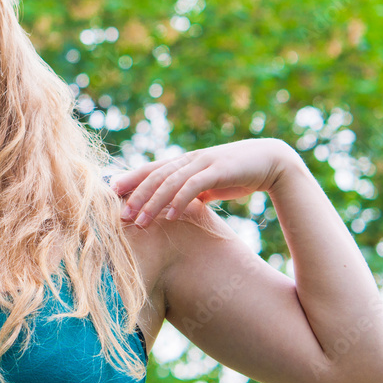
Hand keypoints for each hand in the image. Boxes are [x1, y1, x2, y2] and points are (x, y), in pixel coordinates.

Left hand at [109, 138, 298, 226]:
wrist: (272, 162)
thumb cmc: (238, 174)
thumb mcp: (210, 184)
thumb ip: (192, 192)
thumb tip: (177, 206)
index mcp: (184, 162)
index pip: (151, 169)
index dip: (130, 179)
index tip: (110, 193)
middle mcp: (189, 160)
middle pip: (154, 176)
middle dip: (135, 196)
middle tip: (121, 216)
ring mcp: (203, 163)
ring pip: (169, 182)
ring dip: (152, 203)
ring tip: (140, 222)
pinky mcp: (218, 170)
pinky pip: (193, 186)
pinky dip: (179, 201)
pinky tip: (169, 216)